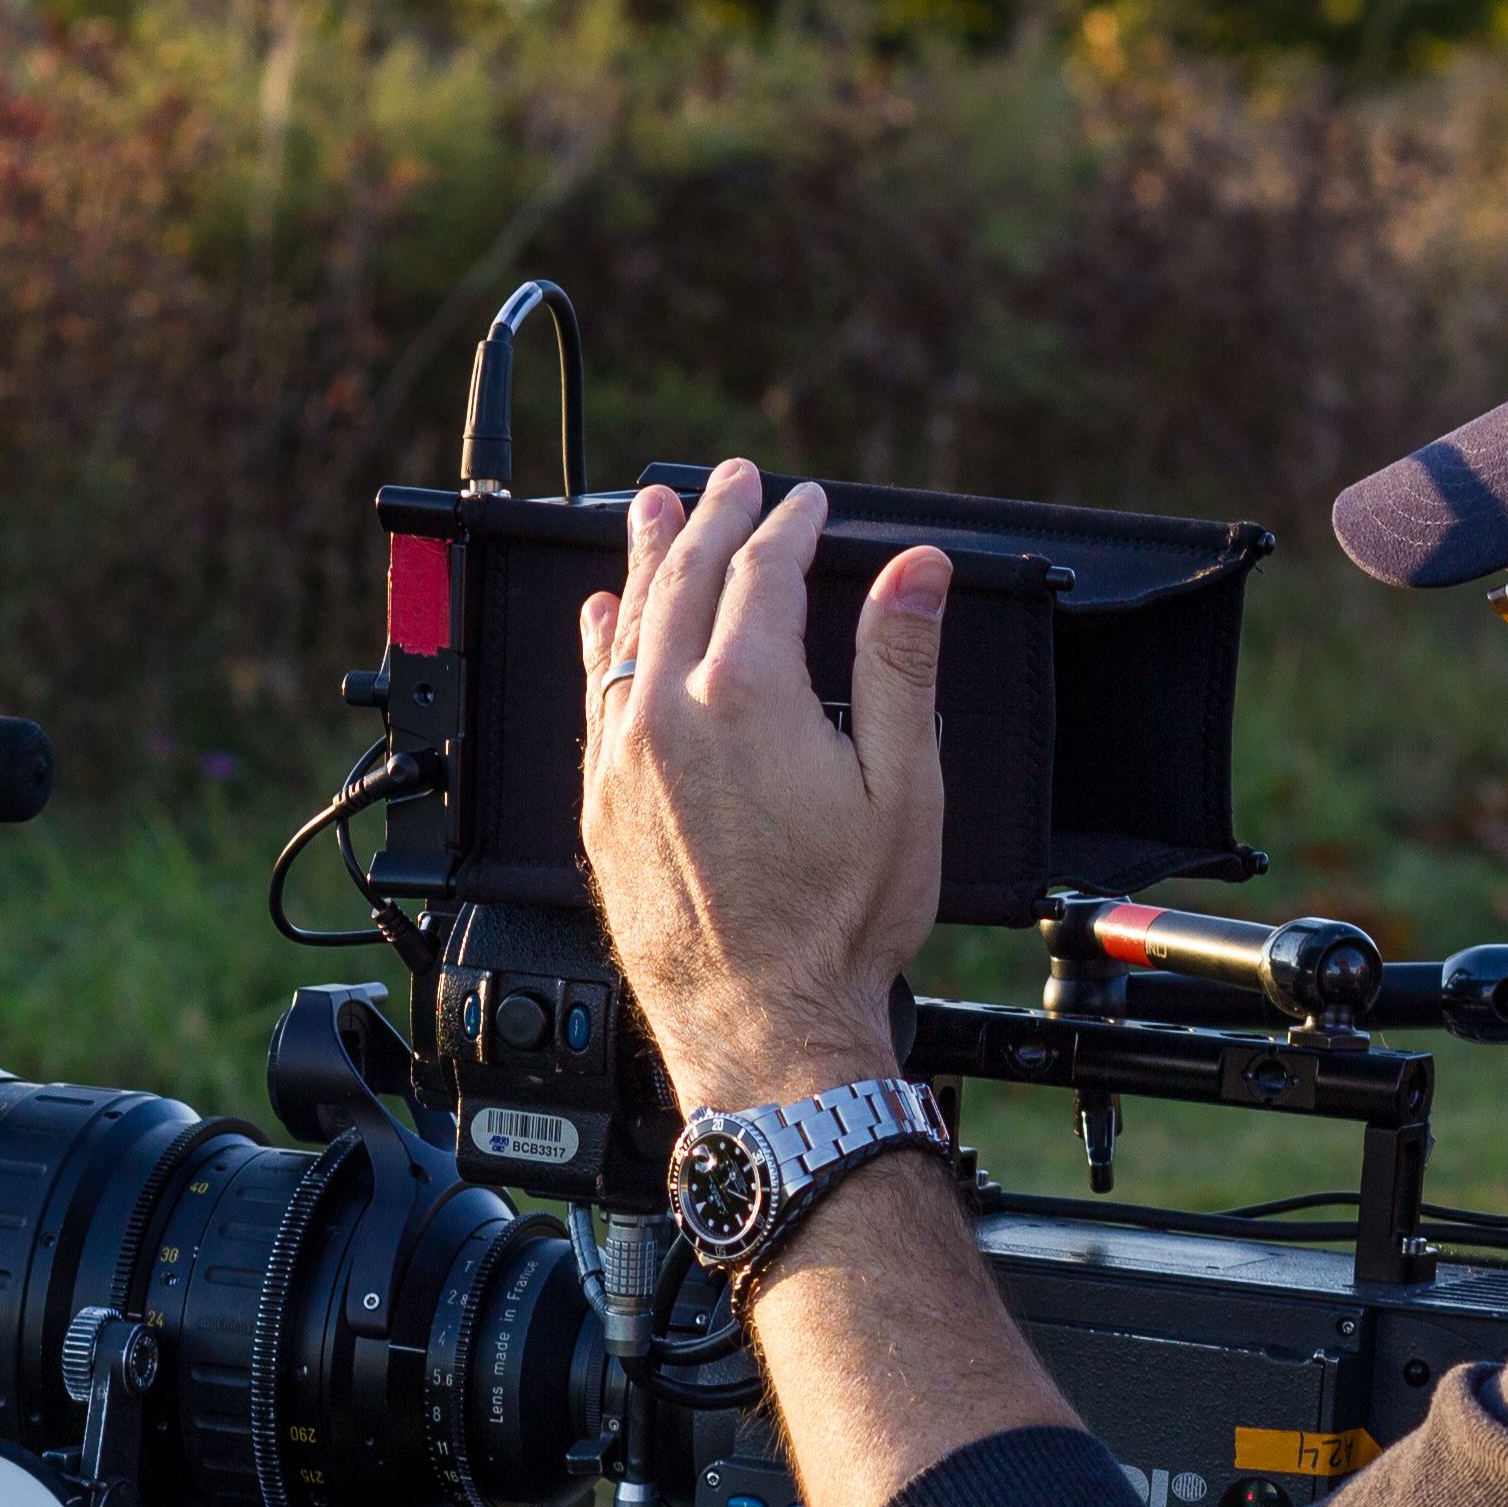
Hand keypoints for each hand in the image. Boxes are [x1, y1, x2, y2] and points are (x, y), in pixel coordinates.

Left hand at [577, 459, 951, 1121]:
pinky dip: (599, 640)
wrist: (763, 1027)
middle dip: (712, 518)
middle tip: (730, 479)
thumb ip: (902, 666)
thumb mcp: (903, 790)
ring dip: (642, 559)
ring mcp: (624, 760)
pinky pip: (592, 694)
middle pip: (683, 581)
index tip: (809, 506)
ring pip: (624, 627)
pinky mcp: (600, 804)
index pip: (764, 573)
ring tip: (651, 509)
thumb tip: (916, 571)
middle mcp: (669, 716)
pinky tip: (598, 616)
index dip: (791, 527)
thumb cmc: (838, 928)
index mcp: (748, 699)